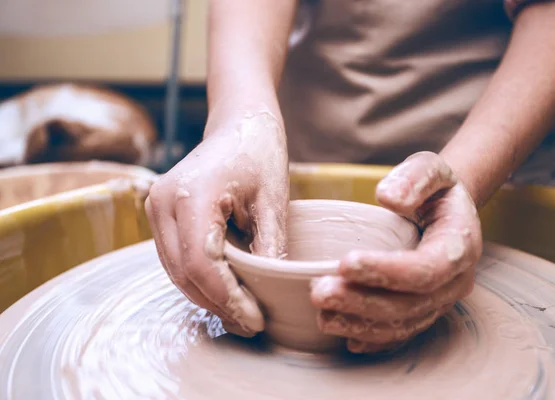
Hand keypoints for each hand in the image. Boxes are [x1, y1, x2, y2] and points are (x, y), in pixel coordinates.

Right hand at [145, 108, 288, 336]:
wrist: (239, 122)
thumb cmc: (259, 153)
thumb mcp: (273, 201)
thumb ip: (269, 248)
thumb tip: (270, 293)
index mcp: (190, 195)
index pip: (201, 265)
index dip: (227, 299)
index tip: (255, 319)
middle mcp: (162, 203)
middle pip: (183, 274)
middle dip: (217, 304)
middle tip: (251, 323)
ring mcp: (156, 208)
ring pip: (175, 270)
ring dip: (206, 296)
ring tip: (241, 313)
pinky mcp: (160, 214)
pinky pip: (175, 258)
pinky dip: (198, 279)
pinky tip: (225, 290)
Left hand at [310, 152, 481, 352]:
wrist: (444, 210)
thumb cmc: (433, 189)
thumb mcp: (429, 168)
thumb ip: (414, 178)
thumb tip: (388, 197)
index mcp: (460, 245)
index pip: (427, 268)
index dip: (387, 270)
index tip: (345, 261)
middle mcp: (455, 281)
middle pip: (410, 305)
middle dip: (363, 302)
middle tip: (319, 292)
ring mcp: (440, 301)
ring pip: (403, 324)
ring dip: (361, 323)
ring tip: (322, 314)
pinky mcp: (424, 312)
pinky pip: (400, 333)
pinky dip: (372, 337)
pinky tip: (343, 335)